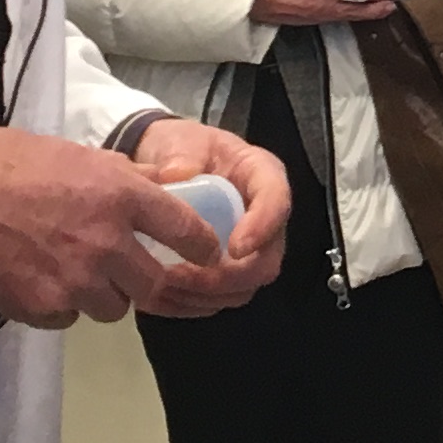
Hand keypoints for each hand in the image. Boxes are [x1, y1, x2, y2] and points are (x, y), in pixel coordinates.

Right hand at [0, 127, 202, 330]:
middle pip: (155, 286)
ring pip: (113, 308)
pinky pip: (69, 319)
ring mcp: (73, 281)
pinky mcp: (40, 308)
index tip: (205, 254)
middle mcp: (104, 242)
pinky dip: (62, 306)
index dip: (202, 247)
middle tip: (130, 270)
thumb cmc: (1, 162)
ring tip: (73, 269)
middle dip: (147, 281)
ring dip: (103, 295)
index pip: (187, 231)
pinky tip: (38, 278)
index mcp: (119, 195)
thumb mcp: (72, 153)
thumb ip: (128, 175)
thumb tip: (175, 182)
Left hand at [127, 118, 293, 315]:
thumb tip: (177, 175)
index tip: (234, 248)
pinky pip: (223, 297)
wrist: (167, 163)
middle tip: (186, 276)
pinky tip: (165, 294)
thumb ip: (182, 154)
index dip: (262, 228)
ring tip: (167, 286)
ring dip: (210, 295)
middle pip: (267, 260)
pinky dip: (196, 302)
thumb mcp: (182, 140)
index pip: (277, 203)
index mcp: (262, 176)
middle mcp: (264, 218)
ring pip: (246, 286)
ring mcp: (249, 248)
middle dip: (229, 276)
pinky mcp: (228, 269)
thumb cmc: (183, 148)